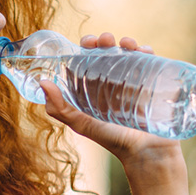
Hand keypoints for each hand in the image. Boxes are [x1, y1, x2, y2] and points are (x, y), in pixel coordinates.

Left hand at [40, 32, 181, 167]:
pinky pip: (150, 61)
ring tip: (125, 43)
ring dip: (126, 42)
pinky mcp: (152, 82)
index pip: (88, 59)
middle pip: (108, 52)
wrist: (146, 153)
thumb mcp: (82, 124)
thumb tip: (43, 83)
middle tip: (104, 41)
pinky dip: (146, 51)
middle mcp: (113, 81)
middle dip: (105, 41)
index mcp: (94, 87)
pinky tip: (143, 51)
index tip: (87, 43)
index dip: (86, 47)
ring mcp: (133, 80)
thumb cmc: (113, 140)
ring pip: (128, 53)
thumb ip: (60, 109)